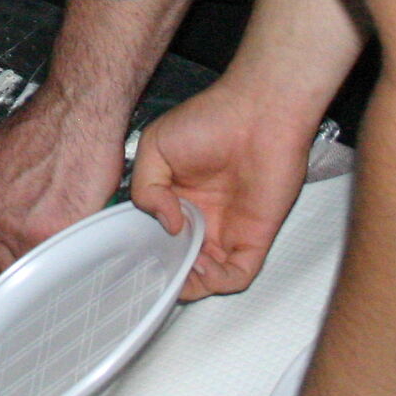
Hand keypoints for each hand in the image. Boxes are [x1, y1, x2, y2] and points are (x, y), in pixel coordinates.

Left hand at [0, 84, 127, 276]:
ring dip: (42, 262)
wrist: (76, 111)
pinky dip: (65, 259)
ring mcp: (18, 226)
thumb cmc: (47, 124)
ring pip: (26, 267)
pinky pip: (54, 262)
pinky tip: (73, 246)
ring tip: (57, 248)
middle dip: (16, 261)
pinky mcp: (51, 232)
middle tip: (35, 255)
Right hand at [130, 78, 316, 298]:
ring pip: (206, 279)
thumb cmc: (211, 119)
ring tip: (183, 267)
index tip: (136, 256)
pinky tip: (203, 267)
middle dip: (167, 274)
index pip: (157, 238)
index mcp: (176, 199)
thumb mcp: (156, 145)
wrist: (259, 112)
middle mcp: (201, 219)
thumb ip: (145, 187)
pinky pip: (237, 276)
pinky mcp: (254, 238)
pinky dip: (218, 282)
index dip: (146, 251)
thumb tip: (166, 224)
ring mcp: (227, 231)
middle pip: (180, 264)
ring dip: (191, 283)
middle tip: (159, 270)